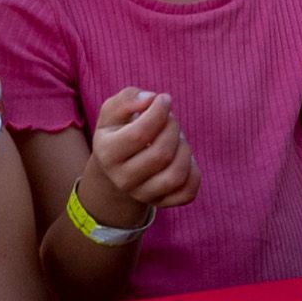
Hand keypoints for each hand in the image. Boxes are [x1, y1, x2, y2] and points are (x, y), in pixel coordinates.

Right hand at [84, 89, 203, 214]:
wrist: (116, 170)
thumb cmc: (118, 132)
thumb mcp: (113, 112)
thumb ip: (128, 98)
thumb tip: (151, 99)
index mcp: (107, 154)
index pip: (139, 134)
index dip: (159, 112)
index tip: (164, 99)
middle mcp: (123, 180)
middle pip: (161, 154)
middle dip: (172, 128)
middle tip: (170, 119)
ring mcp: (143, 195)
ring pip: (176, 175)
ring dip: (184, 149)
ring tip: (177, 138)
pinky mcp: (163, 202)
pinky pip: (188, 192)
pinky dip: (194, 171)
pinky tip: (182, 157)